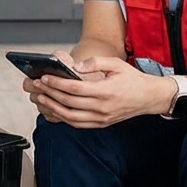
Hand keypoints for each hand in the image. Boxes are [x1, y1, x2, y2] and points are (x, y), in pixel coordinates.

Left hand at [27, 54, 175, 128]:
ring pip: (70, 117)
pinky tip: (55, 109)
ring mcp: (101, 118)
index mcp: (106, 91)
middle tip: (37, 86)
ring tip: (42, 98)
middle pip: (69, 102)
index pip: (74, 88)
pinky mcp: (100, 124)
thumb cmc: (133, 80)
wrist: (149, 98)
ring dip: (53, 107)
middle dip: (50, 93)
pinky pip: (77, 124)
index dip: (57, 83)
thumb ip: (95, 62)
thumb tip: (76, 66)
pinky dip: (63, 117)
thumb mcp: (116, 64)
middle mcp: (102, 108)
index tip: (44, 77)